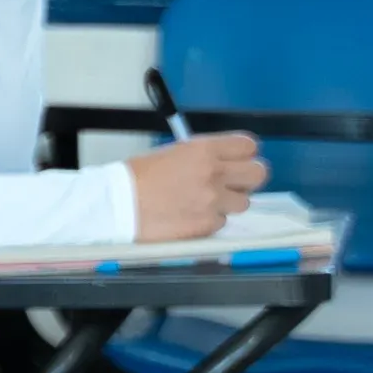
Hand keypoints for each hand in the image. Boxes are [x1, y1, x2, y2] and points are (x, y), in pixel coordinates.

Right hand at [125, 129, 264, 240]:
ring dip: (228, 203)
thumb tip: (220, 162)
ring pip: (243, 202)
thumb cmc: (135, 177)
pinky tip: (189, 217)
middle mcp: (214, 174)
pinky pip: (221, 223)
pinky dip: (209, 221)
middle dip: (247, 178)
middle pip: (258, 173)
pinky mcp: (207, 226)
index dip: (244, 154)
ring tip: (204, 203)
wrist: (114, 206)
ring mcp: (213, 202)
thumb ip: (202, 156)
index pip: (248, 146)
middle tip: (231, 183)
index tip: (236, 160)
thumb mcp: (172, 153)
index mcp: (204, 150)